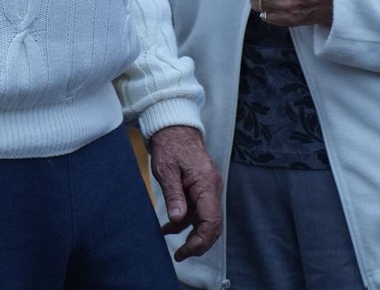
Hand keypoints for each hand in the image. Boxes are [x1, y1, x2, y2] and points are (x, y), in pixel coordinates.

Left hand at [148, 125, 221, 259]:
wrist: (174, 125)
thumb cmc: (170, 143)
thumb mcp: (166, 169)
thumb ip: (173, 194)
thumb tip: (177, 220)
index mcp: (206, 183)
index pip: (211, 220)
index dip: (200, 240)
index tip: (185, 251)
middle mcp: (211, 187)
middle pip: (213, 224)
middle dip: (199, 243)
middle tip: (181, 255)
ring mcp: (207, 187)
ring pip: (206, 219)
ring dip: (192, 234)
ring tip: (174, 245)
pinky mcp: (201, 187)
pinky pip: (198, 210)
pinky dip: (186, 221)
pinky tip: (169, 227)